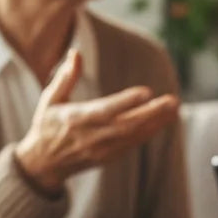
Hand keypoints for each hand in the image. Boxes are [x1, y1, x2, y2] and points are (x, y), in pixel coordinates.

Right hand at [15, 49, 179, 191]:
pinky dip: (148, 133)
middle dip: (152, 113)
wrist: (43, 165)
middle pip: (127, 125)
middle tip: (172, 101)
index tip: (146, 92)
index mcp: (76, 119)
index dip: (126, 102)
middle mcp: (91, 136)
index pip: (106, 110)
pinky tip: (163, 121)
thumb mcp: (50, 100)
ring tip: (174, 109)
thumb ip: (65, 77)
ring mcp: (101, 149)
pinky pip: (132, 144)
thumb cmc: (46, 126)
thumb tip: (75, 53)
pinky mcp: (108, 157)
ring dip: (156, 123)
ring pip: (133, 136)